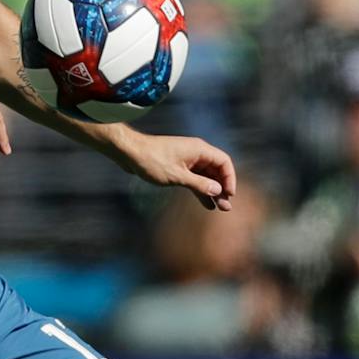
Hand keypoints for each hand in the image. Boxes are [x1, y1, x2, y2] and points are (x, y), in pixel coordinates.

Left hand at [117, 132, 236, 210]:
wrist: (129, 152)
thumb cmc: (152, 161)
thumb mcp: (177, 175)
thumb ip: (199, 184)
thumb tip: (218, 190)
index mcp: (199, 150)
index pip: (224, 162)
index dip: (229, 178)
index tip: (229, 194)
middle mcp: (196, 153)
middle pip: (216, 171)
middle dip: (222, 188)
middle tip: (226, 208)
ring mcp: (187, 160)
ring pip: (206, 176)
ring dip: (212, 191)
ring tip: (219, 208)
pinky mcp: (178, 166)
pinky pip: (194, 179)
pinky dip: (200, 190)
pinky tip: (206, 203)